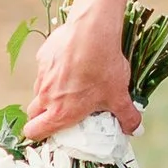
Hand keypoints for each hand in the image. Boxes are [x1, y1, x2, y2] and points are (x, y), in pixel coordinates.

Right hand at [23, 1, 139, 142]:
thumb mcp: (119, 96)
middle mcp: (46, 96)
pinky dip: (54, 70)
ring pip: (39, 90)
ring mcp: (42, 75)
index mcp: (60, 112)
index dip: (38, 134)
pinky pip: (45, 68)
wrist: (92, 32)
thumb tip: (135, 129)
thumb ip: (127, 116)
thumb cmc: (102, 67)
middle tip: (60, 110)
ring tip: (70, 84)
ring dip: (49, 92)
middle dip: (42, 115)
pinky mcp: (43, 56)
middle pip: (33, 112)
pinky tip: (71, 62)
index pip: (34, 132)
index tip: (49, 132)